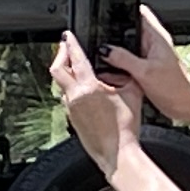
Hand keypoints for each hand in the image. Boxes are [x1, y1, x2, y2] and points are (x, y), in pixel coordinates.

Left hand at [53, 32, 139, 169]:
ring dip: (65, 73)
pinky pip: (66, 99)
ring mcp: (71, 110)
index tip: (68, 36)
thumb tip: (126, 69)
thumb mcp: (132, 94)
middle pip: (57, 69)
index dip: (71, 44)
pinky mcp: (72, 120)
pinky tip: (82, 91)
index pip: (75, 58)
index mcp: (89, 87)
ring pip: (60, 85)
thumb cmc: (125, 129)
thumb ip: (127, 77)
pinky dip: (71, 89)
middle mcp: (75, 97)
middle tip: (66, 48)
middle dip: (60, 55)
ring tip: (75, 69)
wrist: (117, 154)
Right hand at [103, 8, 189, 126]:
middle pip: (127, 30)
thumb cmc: (175, 88)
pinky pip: (126, 63)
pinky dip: (118, 66)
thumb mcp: (145, 72)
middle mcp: (151, 44)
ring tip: (102, 59)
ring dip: (114, 53)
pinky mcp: (144, 69)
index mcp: (156, 37)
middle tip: (99, 42)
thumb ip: (123, 58)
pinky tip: (109, 73)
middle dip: (112, 34)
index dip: (122, 10)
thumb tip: (105, 49)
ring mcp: (147, 56)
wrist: (186, 106)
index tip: (106, 14)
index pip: (138, 12)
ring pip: (125, 48)